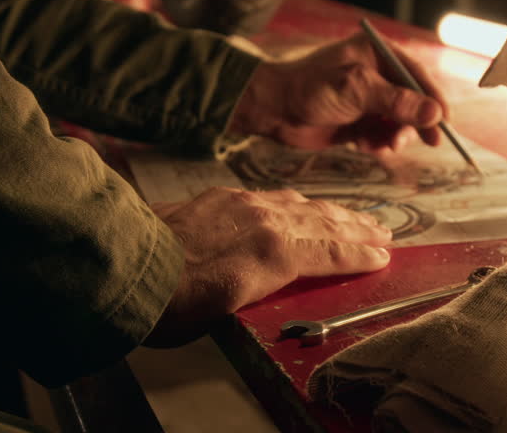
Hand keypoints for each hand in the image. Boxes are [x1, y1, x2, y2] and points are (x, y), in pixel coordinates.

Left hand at [144, 187, 391, 346]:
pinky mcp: (225, 196)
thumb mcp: (227, 310)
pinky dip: (300, 201)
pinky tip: (304, 202)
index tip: (383, 257)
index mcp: (274, 253)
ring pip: (304, 205)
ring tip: (357, 215)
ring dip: (336, 211)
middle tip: (384, 232)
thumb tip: (286, 278)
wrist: (123, 262)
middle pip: (326, 223)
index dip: (360, 256)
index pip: (331, 252)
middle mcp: (267, 221)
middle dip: (358, 228)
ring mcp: (246, 204)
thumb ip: (265, 287)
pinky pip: (276, 196)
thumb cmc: (172, 302)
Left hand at [229, 32, 448, 152]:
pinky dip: (379, 144)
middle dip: (415, 123)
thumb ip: (397, 102)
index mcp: (377, 54)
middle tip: (422, 142)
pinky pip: (382, 135)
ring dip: (395, 137)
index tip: (445, 122)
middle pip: (412, 101)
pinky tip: (366, 147)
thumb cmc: (310, 89)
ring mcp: (367, 99)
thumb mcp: (357, 91)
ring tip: (382, 146)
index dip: (434, 98)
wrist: (273, 110)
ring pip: (399, 122)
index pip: (417, 74)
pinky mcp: (358, 122)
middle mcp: (376, 75)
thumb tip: (435, 114)